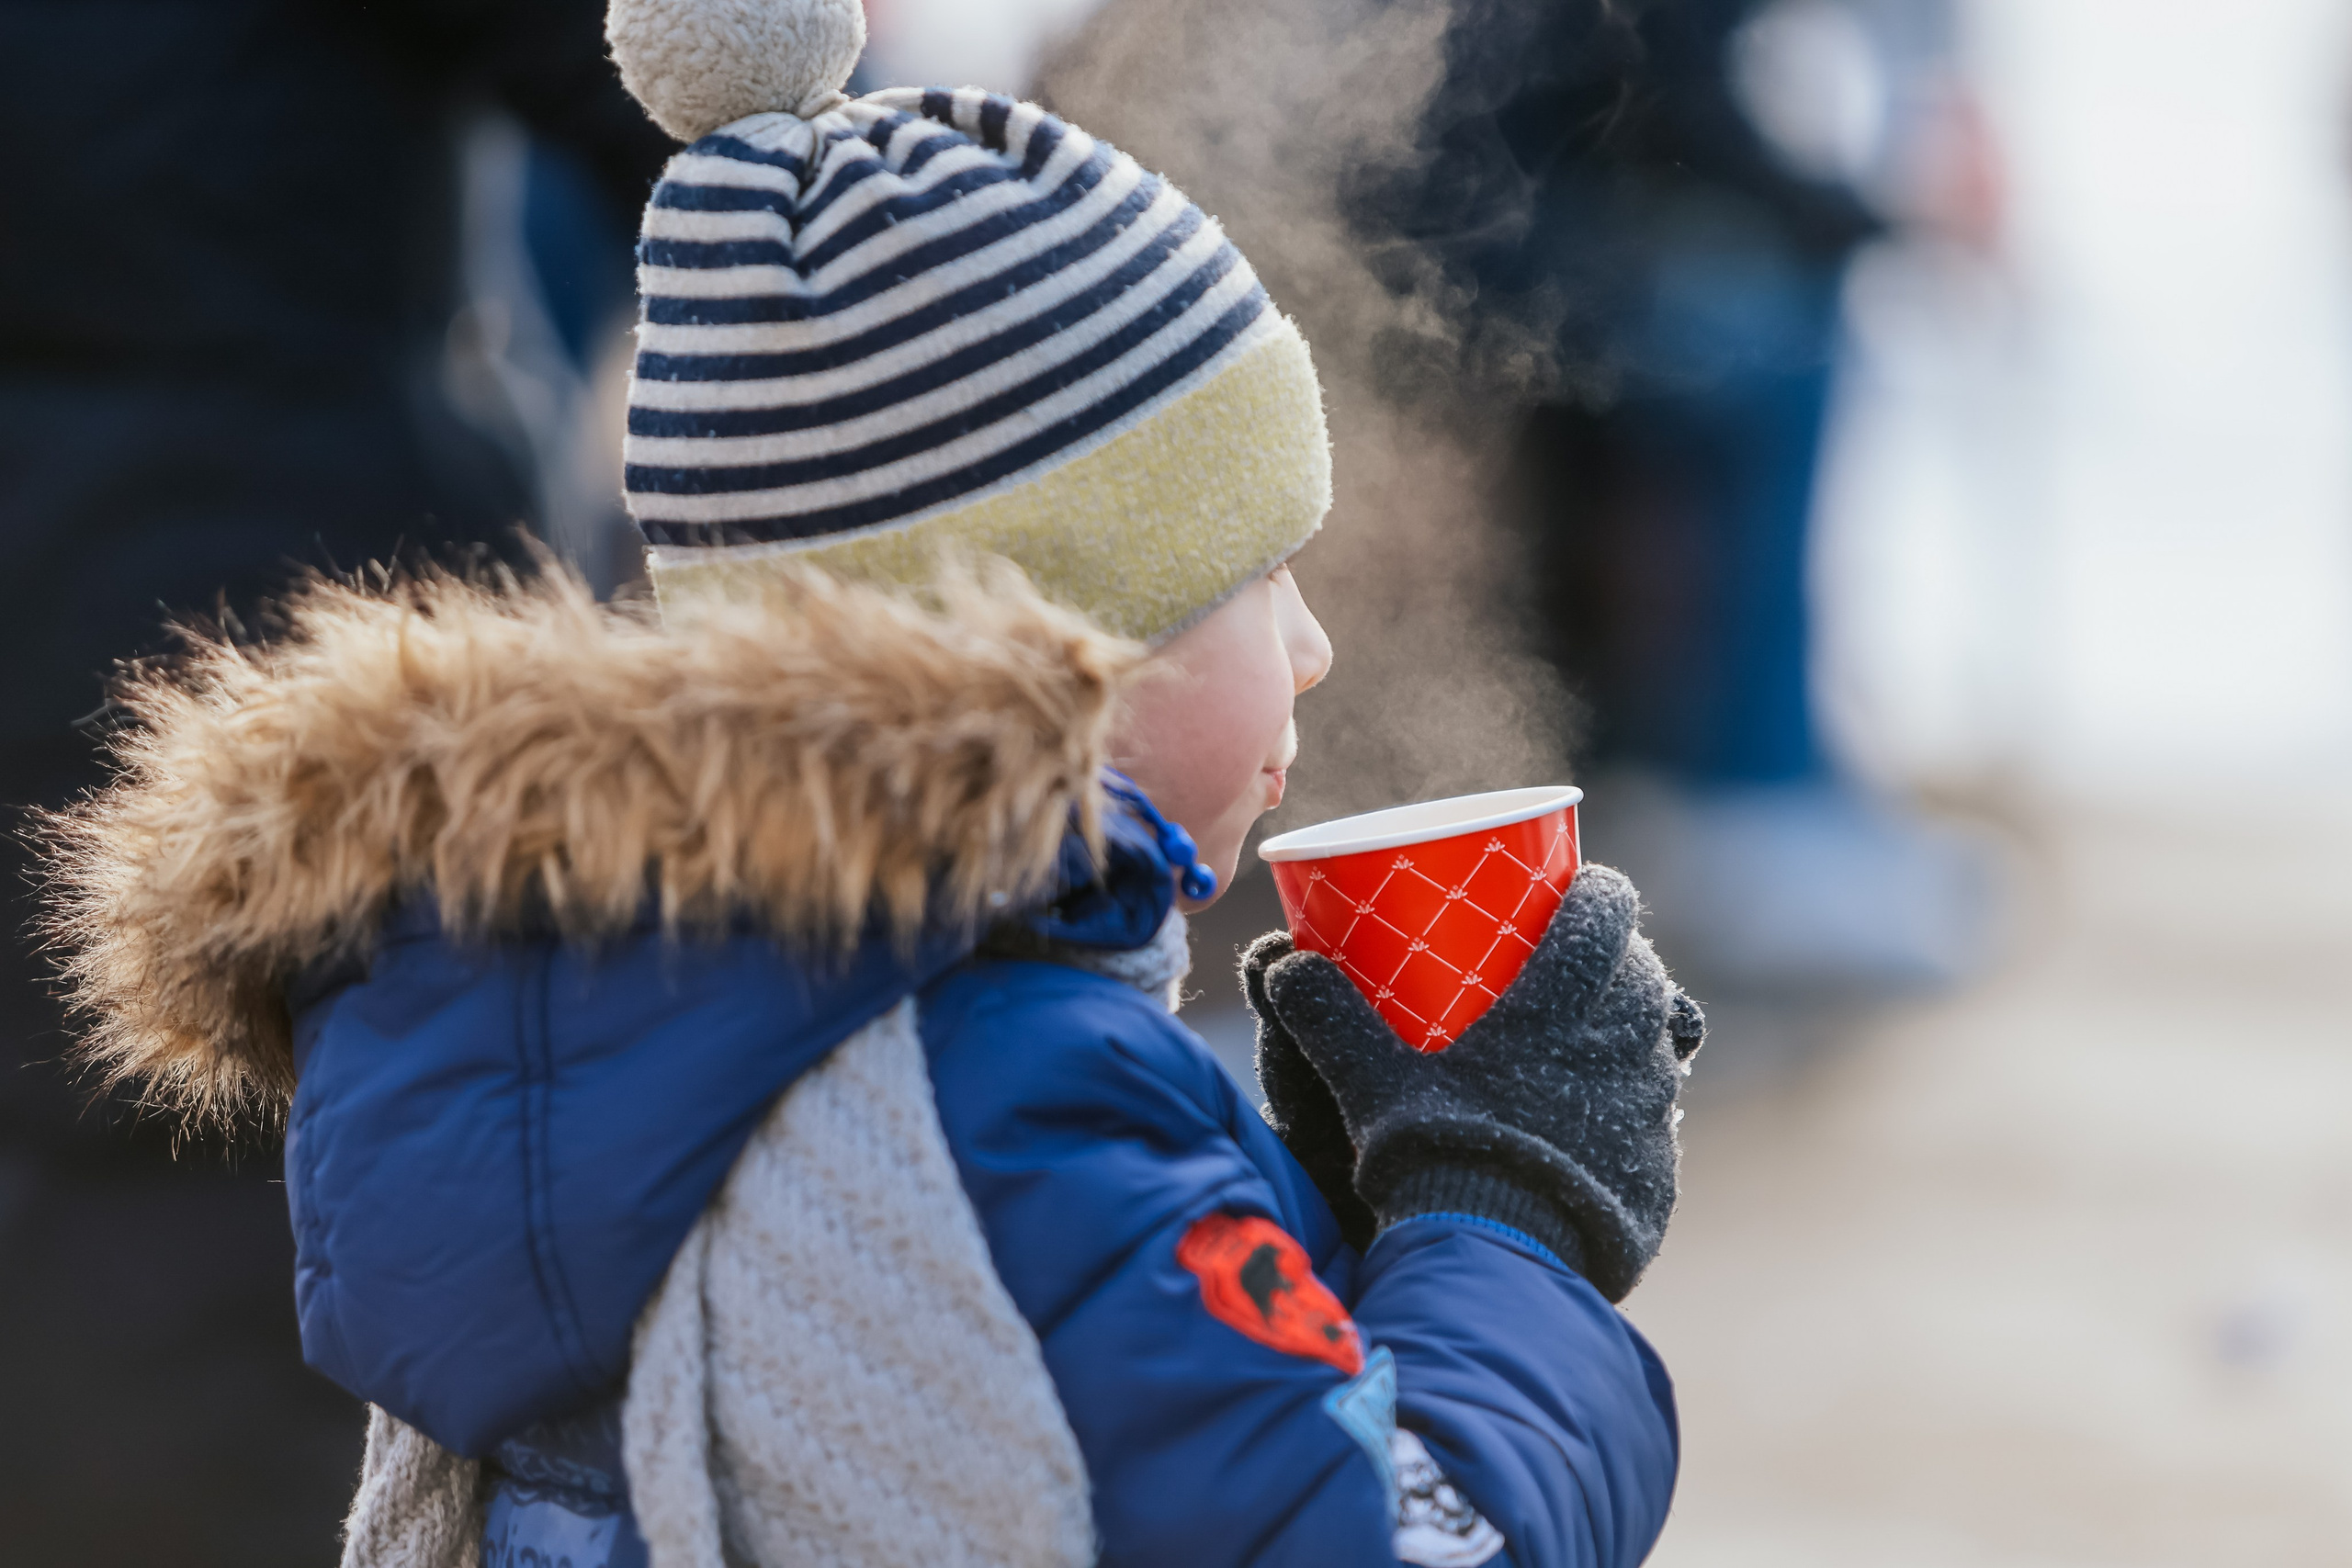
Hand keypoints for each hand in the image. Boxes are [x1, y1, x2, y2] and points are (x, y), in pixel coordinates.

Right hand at [1253, 865, 1703, 1300]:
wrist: (1498, 1263)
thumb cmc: (1437, 1156)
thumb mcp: (1372, 1082)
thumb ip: (1328, 1018)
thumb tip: (1281, 966)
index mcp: (1566, 1004)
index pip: (1605, 914)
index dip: (1596, 891)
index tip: (1577, 886)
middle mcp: (1625, 1046)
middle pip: (1640, 972)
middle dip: (1617, 955)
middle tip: (1575, 960)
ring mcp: (1650, 1109)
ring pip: (1656, 1041)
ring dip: (1630, 1027)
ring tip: (1586, 1036)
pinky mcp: (1658, 1168)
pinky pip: (1655, 1116)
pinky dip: (1632, 1104)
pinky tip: (1597, 1118)